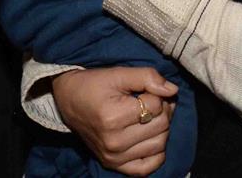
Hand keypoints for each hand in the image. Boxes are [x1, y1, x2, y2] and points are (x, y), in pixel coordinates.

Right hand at [51, 67, 175, 175]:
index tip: (145, 90)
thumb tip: (172, 90)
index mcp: (113, 117)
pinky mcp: (113, 164)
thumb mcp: (117, 73)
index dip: (156, 94)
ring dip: (161, 129)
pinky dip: (156, 154)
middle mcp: (114, 141)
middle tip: (151, 101)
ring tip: (150, 116)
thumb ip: (146, 77)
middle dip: (162, 110)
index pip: (156, 106)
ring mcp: (114, 156)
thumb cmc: (92, 85)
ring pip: (159, 144)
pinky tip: (150, 138)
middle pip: (161, 126)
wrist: (68, 100)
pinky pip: (147, 167)